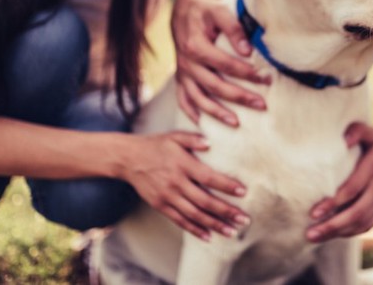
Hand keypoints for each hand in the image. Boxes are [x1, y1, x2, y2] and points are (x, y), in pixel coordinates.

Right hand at [120, 131, 249, 240]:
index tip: (243, 192)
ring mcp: (167, 196)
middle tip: (244, 219)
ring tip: (232, 232)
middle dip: (226, 211)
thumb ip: (193, 138)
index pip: (208, 178)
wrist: (128, 158)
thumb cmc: (156, 145)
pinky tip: (209, 236)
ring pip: (194, 215)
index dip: (226, 185)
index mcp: (182, 164)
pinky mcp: (160, 206)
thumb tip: (210, 142)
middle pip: (204, 201)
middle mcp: (176, 182)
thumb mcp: (174, 136)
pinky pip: (180, 221)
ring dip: (214, 224)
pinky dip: (195, 230)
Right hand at [171, 0, 269, 125]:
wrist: (183, 7)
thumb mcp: (219, 10)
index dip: (247, 73)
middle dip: (240, 97)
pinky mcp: (180, 76)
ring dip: (217, 112)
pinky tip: (202, 124)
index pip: (225, 64)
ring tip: (236, 123)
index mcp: (196, 45)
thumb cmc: (207, 8)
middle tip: (262, 105)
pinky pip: (182, 98)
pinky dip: (191, 112)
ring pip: (198, 97)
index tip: (267, 79)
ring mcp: (182, 71)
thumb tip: (247, 50)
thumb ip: (233, 28)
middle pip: (215, 85)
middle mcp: (186, 62)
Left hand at [306, 123, 372, 241]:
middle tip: (310, 233)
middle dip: (332, 225)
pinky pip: (367, 225)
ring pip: (360, 223)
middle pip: (355, 213)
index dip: (333, 203)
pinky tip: (333, 235)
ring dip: (337, 233)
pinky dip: (350, 233)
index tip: (314, 212)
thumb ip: (358, 130)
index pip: (352, 190)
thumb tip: (342, 141)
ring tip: (315, 237)